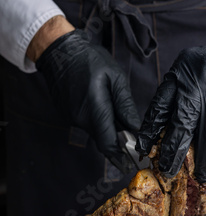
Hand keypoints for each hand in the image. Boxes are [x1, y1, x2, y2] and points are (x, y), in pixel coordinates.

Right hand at [36, 29, 140, 172]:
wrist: (60, 52)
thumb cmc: (90, 60)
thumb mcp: (115, 77)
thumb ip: (125, 105)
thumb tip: (136, 128)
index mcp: (94, 108)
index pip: (108, 143)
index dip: (121, 156)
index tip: (133, 164)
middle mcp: (80, 118)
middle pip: (104, 139)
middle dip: (119, 144)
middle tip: (134, 146)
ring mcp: (72, 118)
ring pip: (97, 131)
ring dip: (109, 130)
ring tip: (120, 119)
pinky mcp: (68, 115)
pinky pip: (88, 123)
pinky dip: (99, 121)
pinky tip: (104, 108)